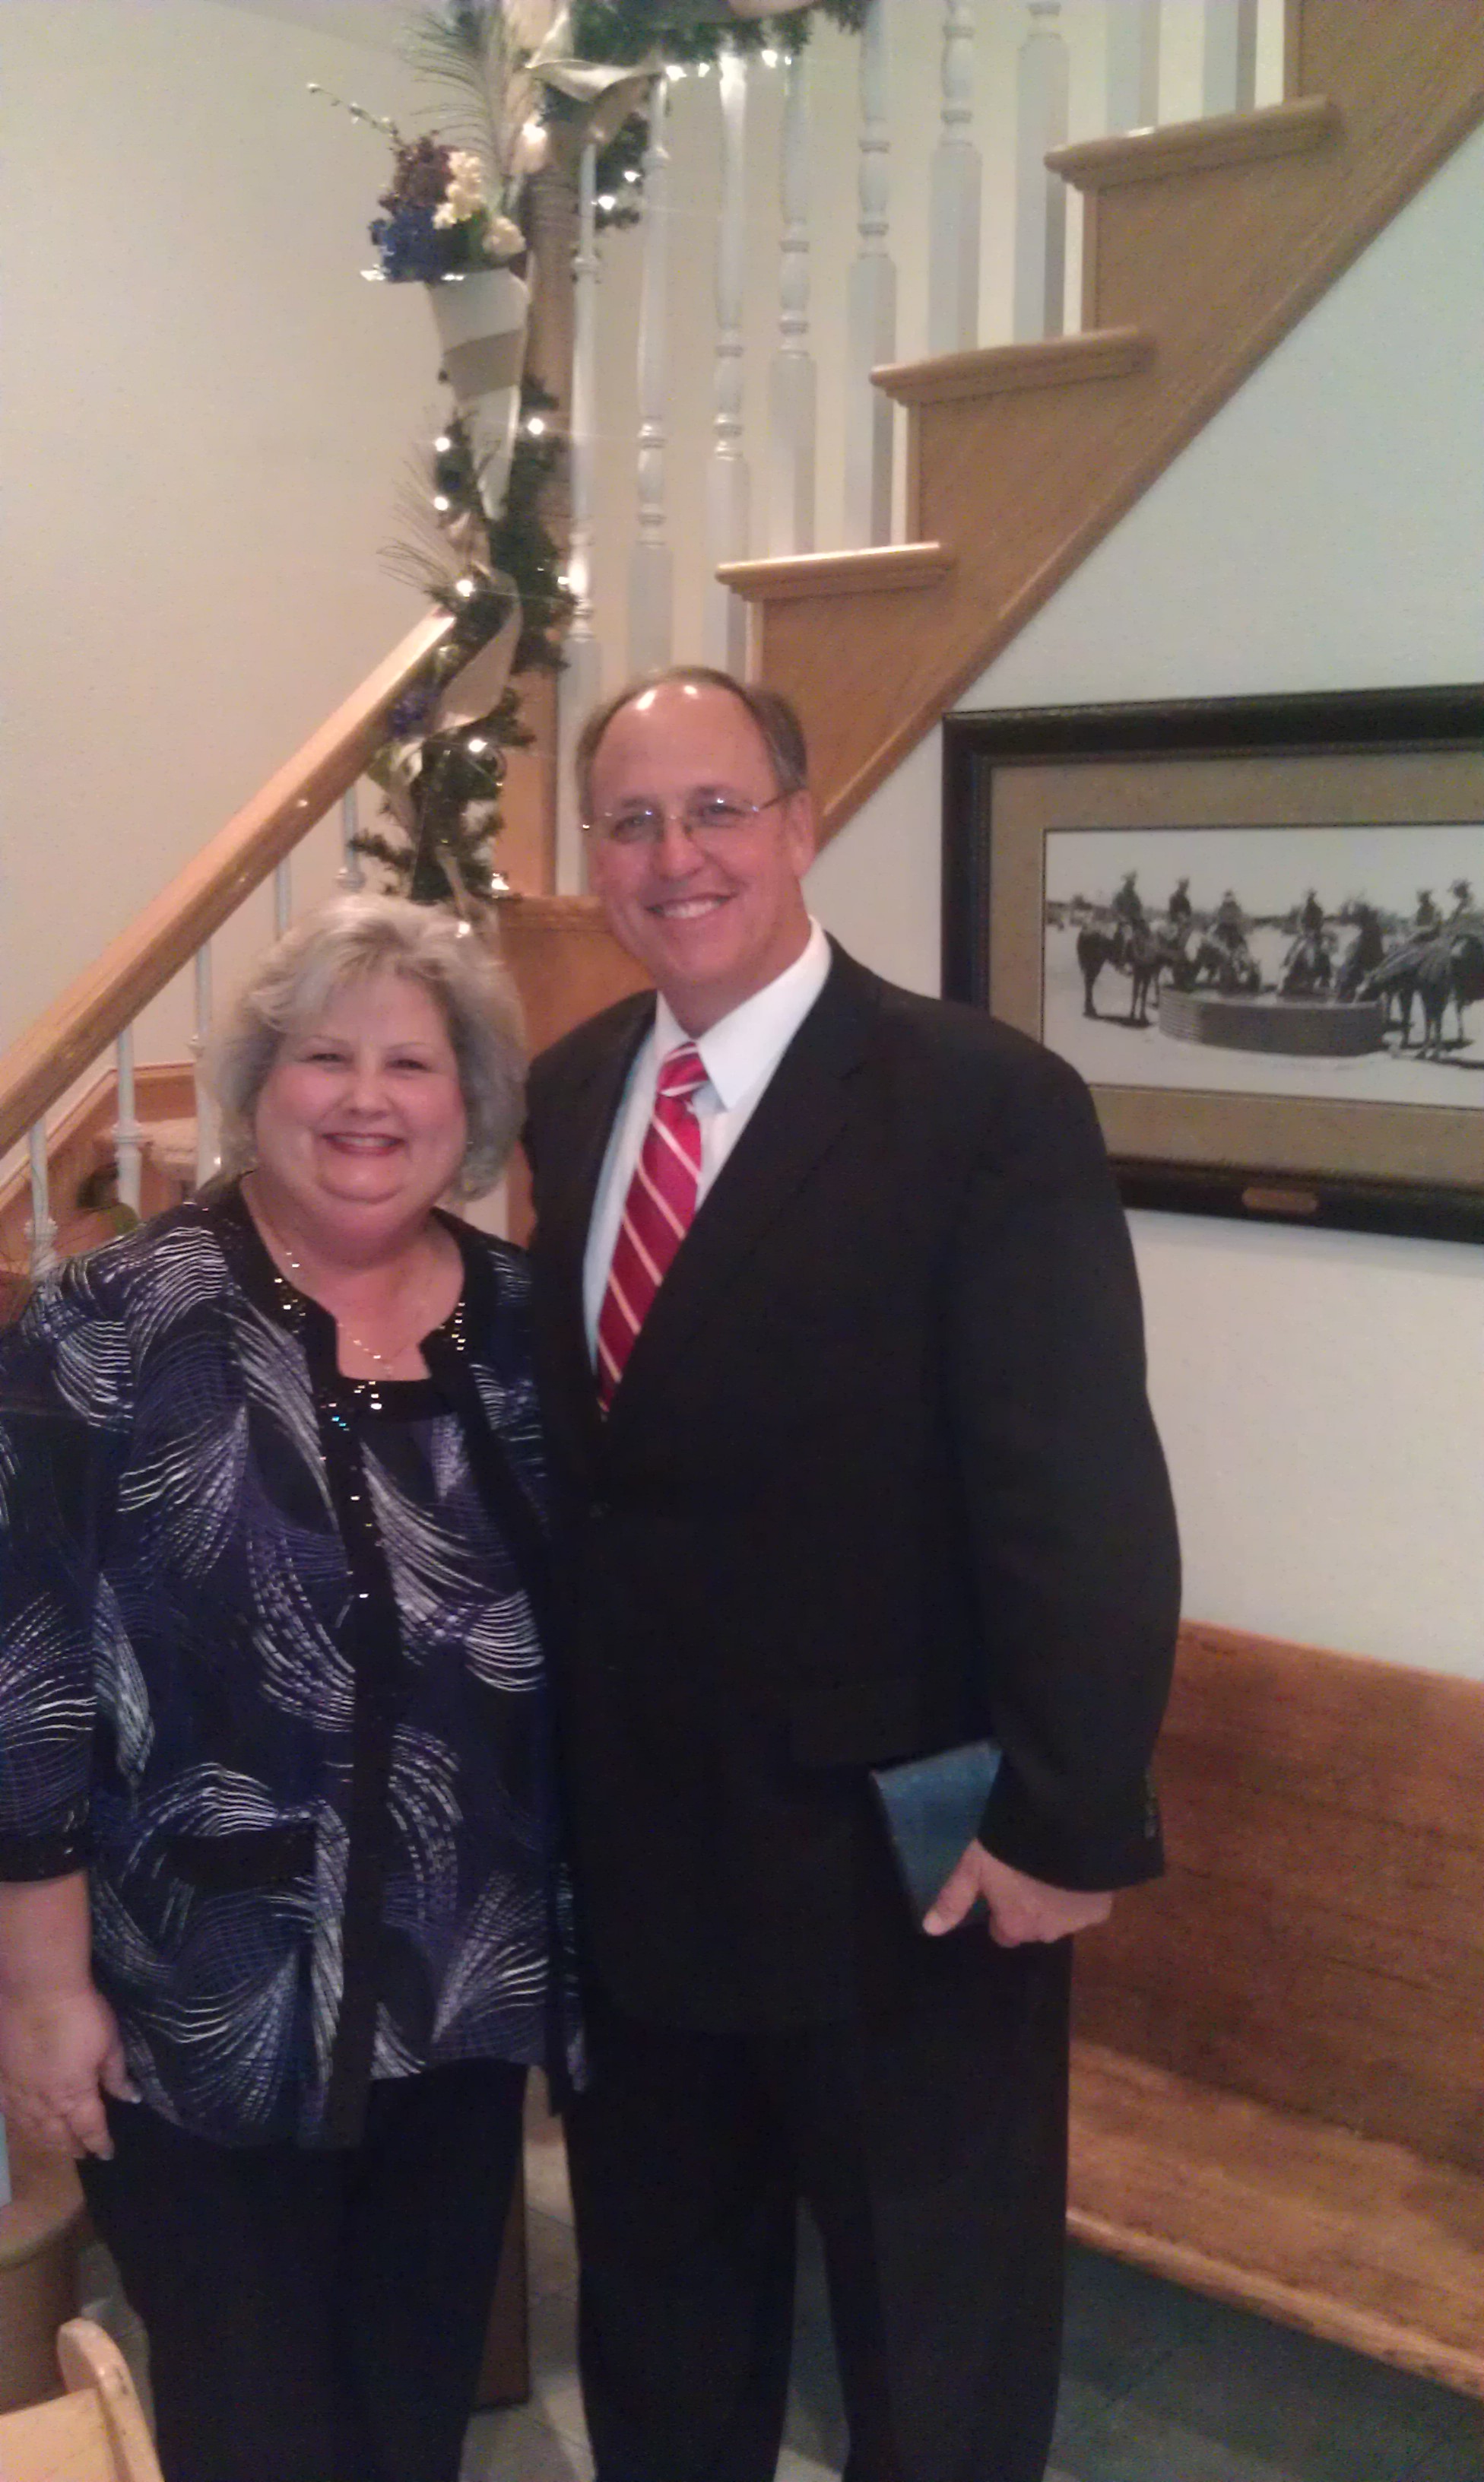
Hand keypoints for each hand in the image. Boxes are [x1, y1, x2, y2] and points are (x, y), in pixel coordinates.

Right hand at [0, 1986, 137, 2158]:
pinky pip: (8, 2112)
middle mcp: (43, 2103)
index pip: (89, 2129)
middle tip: (83, 2154)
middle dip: (72, 2147)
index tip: (107, 2152)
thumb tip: (130, 2098)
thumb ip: (116, 2075)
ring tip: (57, 2146)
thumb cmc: (80, 2012)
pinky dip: (20, 2124)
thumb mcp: (109, 2042)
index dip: (99, 2143)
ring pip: (31, 2128)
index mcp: (74, 2096)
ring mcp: (18, 2092)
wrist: (35, 1989)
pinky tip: (24, 2124)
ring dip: (46, 2141)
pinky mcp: (1, 2078)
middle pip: (58, 2135)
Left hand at [923, 1840, 1112, 1946]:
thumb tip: (929, 1929)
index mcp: (1015, 1926)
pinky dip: (1083, 1894)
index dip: (1002, 1912)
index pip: (1004, 1933)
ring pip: (1062, 1919)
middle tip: (1029, 1873)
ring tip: (1053, 1867)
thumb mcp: (973, 1867)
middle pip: (1034, 1928)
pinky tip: (1076, 1867)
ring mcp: (1077, 1923)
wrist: (1065, 1831)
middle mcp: (1046, 1933)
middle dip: (1032, 1909)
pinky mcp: (1102, 1909)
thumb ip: (954, 1899)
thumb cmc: (1010, 1849)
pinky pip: (1088, 1906)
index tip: (1003, 1889)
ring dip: (1058, 1902)